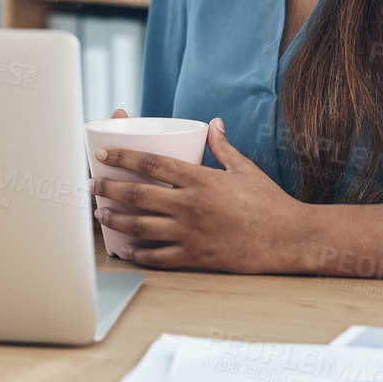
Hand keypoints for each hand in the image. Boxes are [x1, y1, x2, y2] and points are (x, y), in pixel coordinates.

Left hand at [90, 116, 312, 272]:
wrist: (290, 239)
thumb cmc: (270, 202)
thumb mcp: (245, 169)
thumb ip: (223, 148)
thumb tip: (213, 123)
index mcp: (200, 179)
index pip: (151, 164)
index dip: (122, 157)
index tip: (102, 154)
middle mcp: (190, 205)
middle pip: (138, 195)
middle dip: (109, 189)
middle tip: (92, 185)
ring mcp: (191, 233)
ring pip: (142, 227)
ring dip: (117, 220)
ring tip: (101, 215)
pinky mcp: (197, 257)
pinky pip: (160, 257)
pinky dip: (140, 254)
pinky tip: (127, 250)